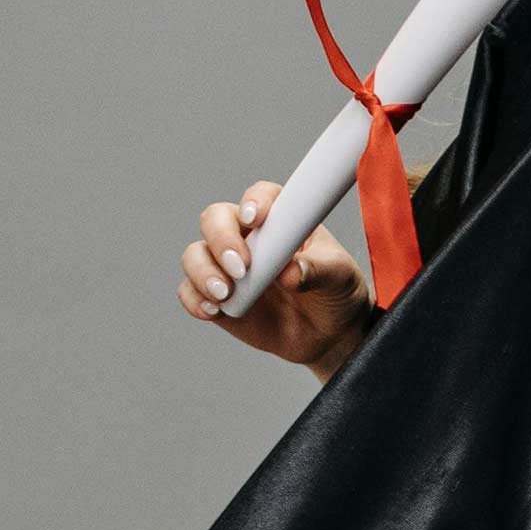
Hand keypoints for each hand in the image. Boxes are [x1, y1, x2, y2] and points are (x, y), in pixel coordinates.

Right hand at [181, 179, 374, 369]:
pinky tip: (214, 310)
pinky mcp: (216, 296)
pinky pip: (190, 291)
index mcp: (282, 220)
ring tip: (226, 294)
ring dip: (204, 272)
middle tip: (242, 268)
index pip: (262, 196)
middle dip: (221, 239)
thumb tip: (289, 272)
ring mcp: (228, 266)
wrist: (328, 333)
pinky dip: (195, 299)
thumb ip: (318, 270)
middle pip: (215, 218)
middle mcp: (249, 237)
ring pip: (196, 254)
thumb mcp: (340, 277)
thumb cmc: (336, 292)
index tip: (255, 218)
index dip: (255, 202)